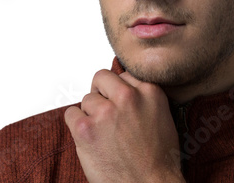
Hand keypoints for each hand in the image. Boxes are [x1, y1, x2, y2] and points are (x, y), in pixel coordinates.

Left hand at [64, 70, 183, 182]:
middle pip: (102, 78)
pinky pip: (70, 114)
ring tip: (103, 133)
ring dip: (91, 114)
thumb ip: (144, 97)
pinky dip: (76, 125)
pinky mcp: (85, 129)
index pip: (124, 75)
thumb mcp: (163, 115)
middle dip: (102, 93)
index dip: (119, 90)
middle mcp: (127, 96)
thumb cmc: (159, 158)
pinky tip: (90, 138)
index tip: (119, 103)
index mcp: (149, 91)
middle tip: (105, 112)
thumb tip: (125, 89)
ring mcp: (105, 112)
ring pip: (86, 99)